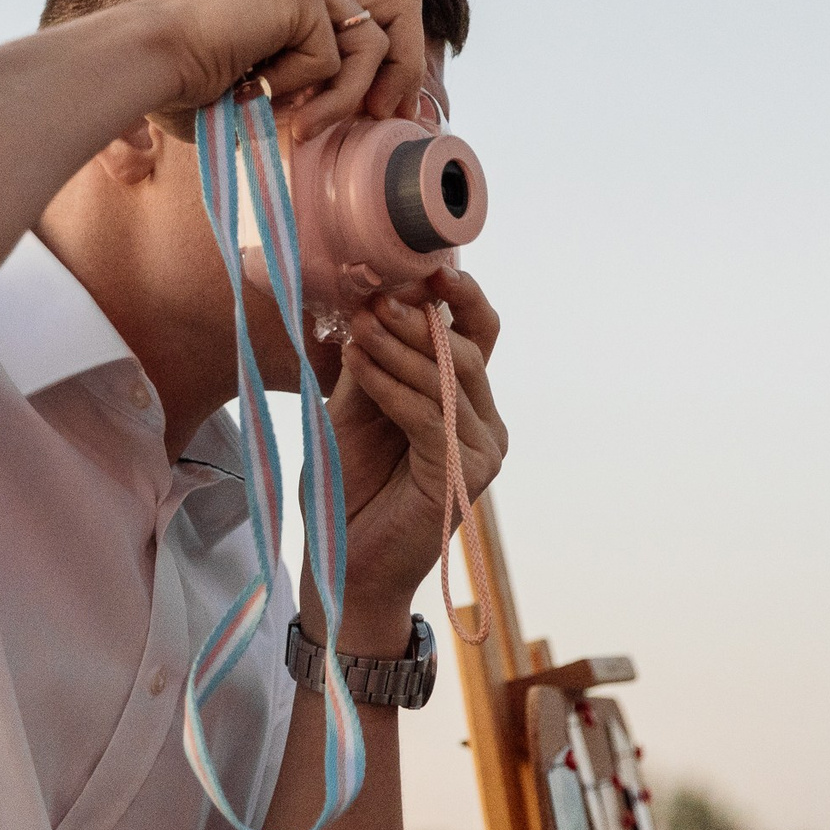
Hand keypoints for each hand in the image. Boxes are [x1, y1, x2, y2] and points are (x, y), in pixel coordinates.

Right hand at [133, 0, 427, 140]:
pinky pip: (335, 56)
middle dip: (406, 66)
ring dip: (341, 98)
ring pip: (372, 44)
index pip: (380, 5)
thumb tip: (372, 110)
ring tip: (298, 125)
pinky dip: (305, 91)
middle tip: (383, 115)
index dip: (399, 58)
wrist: (143, 63)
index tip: (387, 110)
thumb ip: (314, 79)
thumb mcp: (267, 80)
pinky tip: (259, 93)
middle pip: (404, 2)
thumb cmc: (184, 86)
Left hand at [306, 268, 507, 654]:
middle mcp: (485, 425)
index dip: (458, 297)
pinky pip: (428, 414)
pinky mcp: (463, 475)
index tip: (420, 264)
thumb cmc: (348, 491)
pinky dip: (390, 383)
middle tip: (375, 292)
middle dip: (420, 316)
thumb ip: (372, 364)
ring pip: (449, 378)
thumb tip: (372, 299)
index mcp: (465, 405)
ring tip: (360, 321)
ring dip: (400, 346)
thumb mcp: (354, 412)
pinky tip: (359, 362)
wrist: (343, 565)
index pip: (476, 336)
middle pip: (468, 350)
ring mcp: (481, 452)